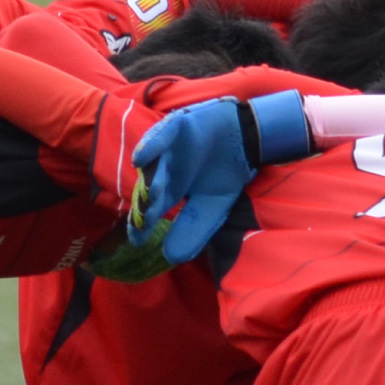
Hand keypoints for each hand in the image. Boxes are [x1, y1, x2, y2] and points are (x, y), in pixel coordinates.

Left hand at [128, 90, 308, 265]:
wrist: (247, 140)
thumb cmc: (226, 174)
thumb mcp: (212, 208)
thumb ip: (193, 230)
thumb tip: (171, 258)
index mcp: (169, 191)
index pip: (150, 210)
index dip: (141, 225)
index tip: (137, 241)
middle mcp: (163, 171)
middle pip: (148, 189)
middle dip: (145, 205)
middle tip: (144, 220)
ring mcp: (167, 149)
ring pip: (152, 165)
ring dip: (150, 179)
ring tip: (151, 194)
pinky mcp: (175, 126)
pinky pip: (160, 134)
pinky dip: (151, 145)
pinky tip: (140, 158)